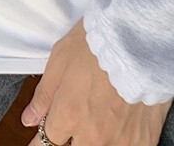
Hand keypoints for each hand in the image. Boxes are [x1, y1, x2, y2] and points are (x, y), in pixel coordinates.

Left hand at [20, 17, 172, 145]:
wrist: (143, 38)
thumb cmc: (100, 42)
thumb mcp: (61, 58)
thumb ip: (44, 94)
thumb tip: (29, 119)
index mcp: (69, 115)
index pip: (46, 142)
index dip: (39, 140)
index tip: (40, 139)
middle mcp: (91, 135)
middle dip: (69, 138)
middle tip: (77, 117)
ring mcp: (119, 141)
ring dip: (94, 139)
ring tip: (100, 119)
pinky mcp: (143, 141)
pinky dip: (119, 141)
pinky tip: (120, 127)